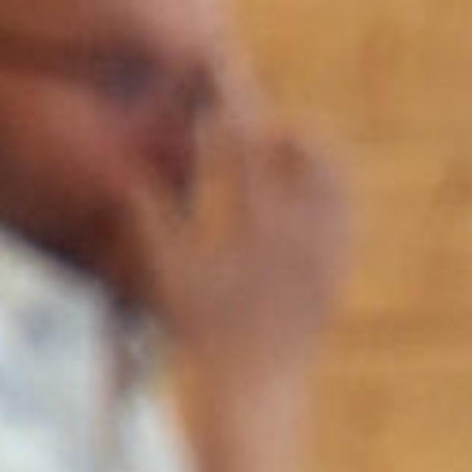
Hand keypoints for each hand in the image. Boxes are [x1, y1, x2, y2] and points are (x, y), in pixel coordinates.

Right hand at [140, 111, 349, 378]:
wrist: (257, 385)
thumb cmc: (202, 331)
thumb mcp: (170, 273)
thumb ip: (150, 217)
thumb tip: (128, 174)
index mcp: (259, 226)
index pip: (248, 147)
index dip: (232, 109)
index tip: (222, 86)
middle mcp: (305, 231)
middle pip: (312, 150)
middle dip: (286, 129)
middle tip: (257, 129)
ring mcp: (330, 247)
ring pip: (336, 176)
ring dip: (309, 155)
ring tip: (276, 156)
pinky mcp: (341, 263)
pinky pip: (343, 208)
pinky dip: (323, 187)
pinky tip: (296, 190)